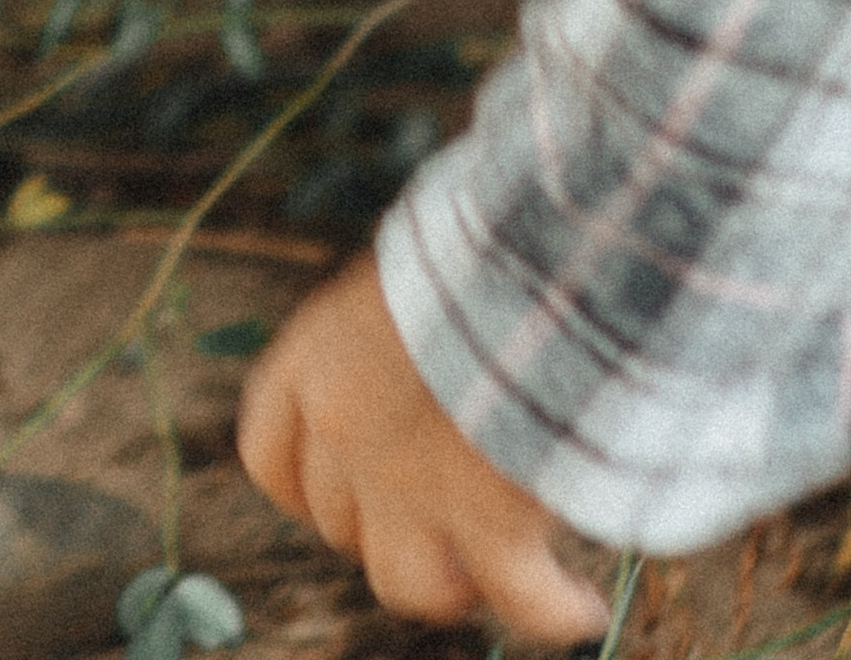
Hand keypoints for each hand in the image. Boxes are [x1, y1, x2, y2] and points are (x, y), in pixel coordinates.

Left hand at [238, 254, 614, 646]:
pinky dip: (554, 611)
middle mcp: (347, 425)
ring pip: (406, 581)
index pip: (269, 455)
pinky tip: (581, 608)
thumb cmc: (490, 239)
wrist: (549, 245)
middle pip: (339, 523)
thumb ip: (390, 329)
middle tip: (442, 522)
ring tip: (495, 576)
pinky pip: (519, 601)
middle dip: (386, 528)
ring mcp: (411, 481)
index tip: (345, 496)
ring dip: (450, 584)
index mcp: (318, 354)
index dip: (308, 490)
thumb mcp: (409, 271)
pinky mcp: (492, 519)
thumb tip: (410, 362)